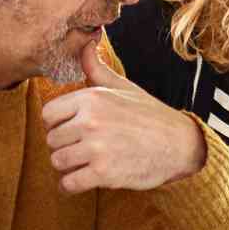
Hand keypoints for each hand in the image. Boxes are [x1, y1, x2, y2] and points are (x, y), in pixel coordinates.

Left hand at [41, 44, 206, 193]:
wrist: (180, 145)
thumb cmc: (149, 115)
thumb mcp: (123, 87)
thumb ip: (97, 68)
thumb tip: (86, 42)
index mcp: (92, 98)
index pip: (48, 114)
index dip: (58, 124)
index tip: (74, 129)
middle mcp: (91, 121)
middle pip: (51, 140)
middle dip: (64, 146)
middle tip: (84, 148)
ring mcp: (96, 148)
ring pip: (57, 162)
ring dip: (68, 167)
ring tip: (85, 163)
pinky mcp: (103, 173)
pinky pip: (68, 184)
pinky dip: (72, 186)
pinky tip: (85, 179)